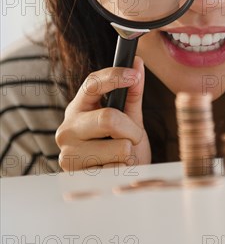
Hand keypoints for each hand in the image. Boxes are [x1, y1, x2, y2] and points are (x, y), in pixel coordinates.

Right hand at [56, 56, 150, 171]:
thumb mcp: (129, 117)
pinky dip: (125, 170)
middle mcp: (67, 129)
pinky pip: (118, 169)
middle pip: (109, 118)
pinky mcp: (77, 178)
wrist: (119, 181)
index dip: (114, 76)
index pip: (91, 84)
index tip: (134, 75)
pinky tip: (115, 170)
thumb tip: (138, 62)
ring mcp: (68, 154)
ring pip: (119, 147)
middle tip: (134, 137)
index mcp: (78, 108)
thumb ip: (133, 92)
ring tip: (121, 157)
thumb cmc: (122, 144)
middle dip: (131, 130)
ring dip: (130, 153)